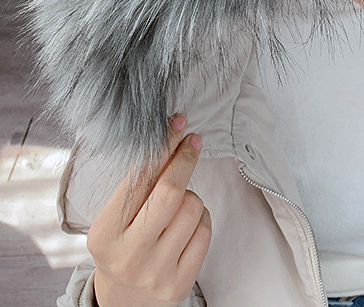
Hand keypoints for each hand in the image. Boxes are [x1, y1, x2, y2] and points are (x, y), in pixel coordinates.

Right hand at [88, 115, 210, 306]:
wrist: (123, 302)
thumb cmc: (121, 248)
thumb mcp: (115, 219)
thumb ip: (138, 186)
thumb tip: (172, 135)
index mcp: (105, 234)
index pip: (140, 179)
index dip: (163, 147)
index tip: (178, 125)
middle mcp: (129, 255)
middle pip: (170, 192)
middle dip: (185, 159)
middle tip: (193, 141)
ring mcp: (156, 272)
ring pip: (193, 207)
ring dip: (191, 196)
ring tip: (178, 205)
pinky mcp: (180, 283)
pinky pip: (205, 230)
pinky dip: (201, 218)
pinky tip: (187, 225)